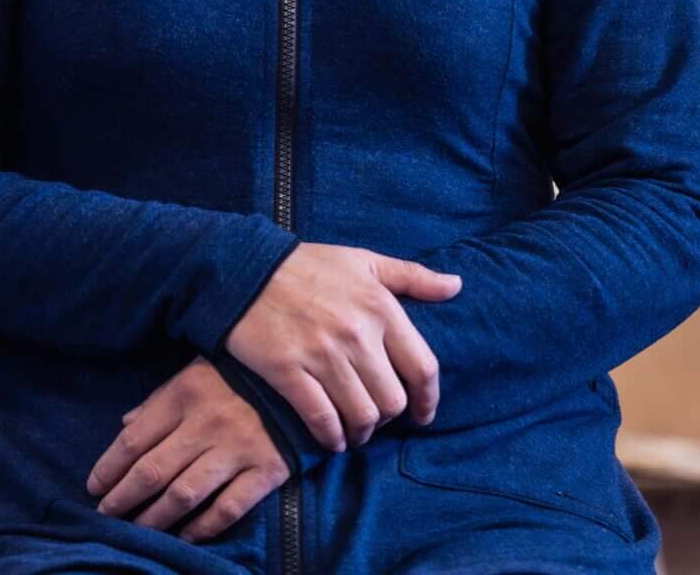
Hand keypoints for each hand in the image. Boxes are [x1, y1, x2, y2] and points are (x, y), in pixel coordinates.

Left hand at [86, 357, 288, 541]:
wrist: (304, 379)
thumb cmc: (240, 375)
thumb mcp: (195, 373)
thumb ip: (159, 401)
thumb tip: (125, 425)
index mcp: (184, 394)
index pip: (134, 439)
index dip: (109, 468)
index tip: (94, 487)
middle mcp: (207, 423)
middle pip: (152, 471)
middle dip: (122, 499)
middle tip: (105, 515)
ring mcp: (237, 449)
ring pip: (183, 494)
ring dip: (154, 519)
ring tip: (136, 531)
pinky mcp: (266, 471)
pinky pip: (227, 508)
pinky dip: (203, 527)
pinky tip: (185, 537)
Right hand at [225, 243, 460, 451]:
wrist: (244, 268)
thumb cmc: (307, 265)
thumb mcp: (363, 260)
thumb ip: (412, 276)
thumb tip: (456, 286)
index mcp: (380, 307)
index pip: (423, 369)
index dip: (427, 400)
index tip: (422, 415)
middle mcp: (356, 334)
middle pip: (392, 401)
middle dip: (386, 418)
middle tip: (374, 418)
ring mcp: (321, 354)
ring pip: (360, 416)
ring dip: (360, 432)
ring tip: (353, 431)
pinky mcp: (288, 370)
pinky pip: (322, 419)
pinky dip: (331, 437)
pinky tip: (330, 438)